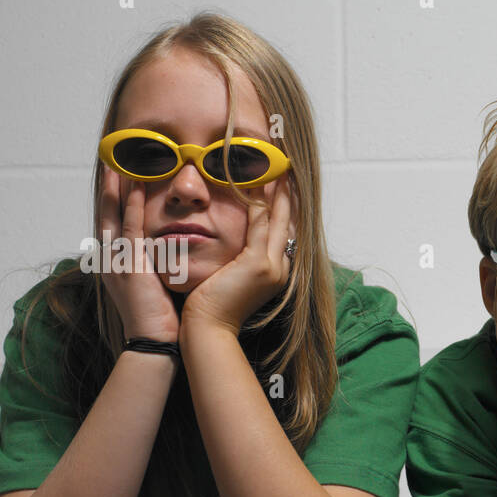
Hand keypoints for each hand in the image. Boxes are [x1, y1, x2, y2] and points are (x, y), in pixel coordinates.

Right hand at [96, 172, 180, 341]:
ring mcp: (117, 263)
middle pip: (106, 217)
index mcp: (116, 267)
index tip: (117, 181)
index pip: (113, 227)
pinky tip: (135, 186)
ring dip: (116, 189)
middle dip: (108, 190)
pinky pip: (130, 228)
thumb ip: (156, 269)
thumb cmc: (160, 321)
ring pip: (114, 217)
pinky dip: (131, 206)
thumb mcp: (154, 289)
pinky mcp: (130, 267)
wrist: (154, 344)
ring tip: (118, 163)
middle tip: (110, 163)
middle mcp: (111, 262)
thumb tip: (169, 256)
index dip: (113, 204)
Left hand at [182, 181, 293, 336]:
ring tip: (276, 167)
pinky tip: (255, 182)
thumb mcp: (230, 278)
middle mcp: (280, 268)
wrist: (209, 330)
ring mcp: (272, 267)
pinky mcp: (257, 265)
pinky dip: (258, 202)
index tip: (283, 184)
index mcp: (275, 272)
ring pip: (277, 220)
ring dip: (277, 192)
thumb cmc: (211, 307)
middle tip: (287, 168)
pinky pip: (259, 225)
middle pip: (288, 222)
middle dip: (288, 195)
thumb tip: (233, 241)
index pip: (283, 232)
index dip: (285, 207)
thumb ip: (237, 259)